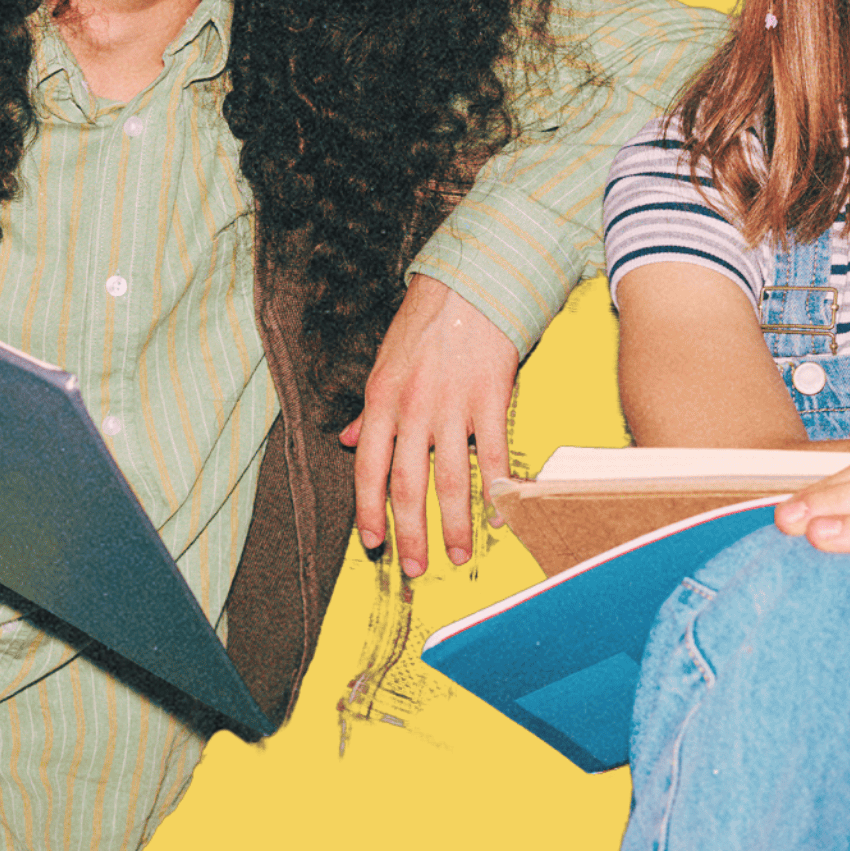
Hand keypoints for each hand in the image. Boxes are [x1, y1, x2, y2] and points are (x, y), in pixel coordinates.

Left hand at [342, 274, 518, 576]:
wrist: (470, 282)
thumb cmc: (426, 322)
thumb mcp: (384, 363)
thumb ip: (369, 410)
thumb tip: (350, 442)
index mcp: (381, 400)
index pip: (369, 469)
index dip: (369, 511)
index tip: (373, 543)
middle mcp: (414, 408)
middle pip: (408, 485)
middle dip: (410, 534)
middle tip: (414, 568)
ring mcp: (454, 405)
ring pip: (451, 479)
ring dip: (455, 524)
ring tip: (458, 554)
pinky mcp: (492, 397)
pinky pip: (495, 454)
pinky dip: (497, 489)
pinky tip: (499, 514)